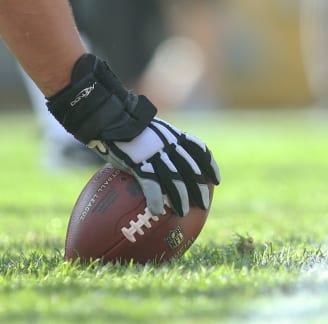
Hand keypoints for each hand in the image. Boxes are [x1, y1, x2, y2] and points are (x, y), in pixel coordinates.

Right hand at [93, 117, 218, 216]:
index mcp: (173, 135)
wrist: (111, 115)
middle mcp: (169, 144)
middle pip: (190, 169)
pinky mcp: (140, 162)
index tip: (216, 180)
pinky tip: (157, 211)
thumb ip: (154, 139)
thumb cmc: (124, 120)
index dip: (209, 166)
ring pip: (174, 179)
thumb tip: (153, 153)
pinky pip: (151, 184)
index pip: (198, 150)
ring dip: (181, 197)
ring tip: (183, 213)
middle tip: (204, 205)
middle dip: (199, 188)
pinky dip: (156, 198)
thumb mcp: (146, 125)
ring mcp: (155, 154)